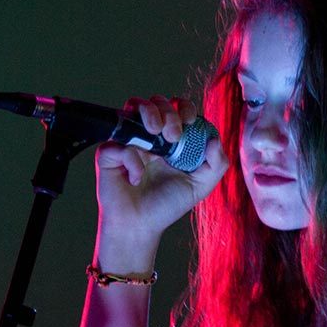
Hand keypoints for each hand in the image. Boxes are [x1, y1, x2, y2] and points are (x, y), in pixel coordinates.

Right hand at [95, 94, 228, 246]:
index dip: (185, 107)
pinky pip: (120, 142)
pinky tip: (136, 179)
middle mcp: (149, 135)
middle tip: (173, 136)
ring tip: (157, 135)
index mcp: (171, 139)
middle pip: (157, 101)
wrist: (140, 225)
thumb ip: (217, 164)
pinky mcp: (109, 152)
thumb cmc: (166, 205)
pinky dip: (131, 160)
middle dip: (169, 112)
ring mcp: (128, 140)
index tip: (190, 122)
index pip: (178, 108)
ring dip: (150, 113)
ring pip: (134, 104)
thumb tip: (214, 139)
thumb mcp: (200, 186)